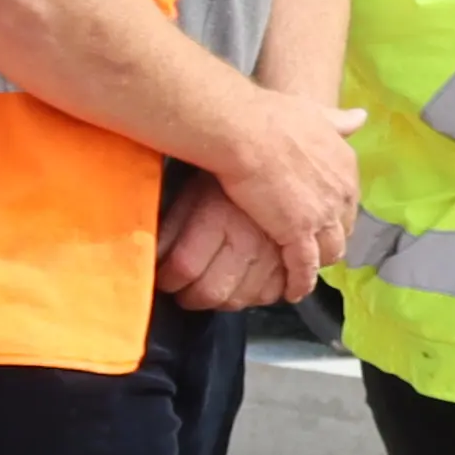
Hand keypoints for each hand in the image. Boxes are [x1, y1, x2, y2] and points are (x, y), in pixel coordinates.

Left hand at [154, 174, 303, 313]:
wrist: (281, 154)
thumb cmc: (231, 170)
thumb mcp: (193, 191)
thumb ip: (172, 225)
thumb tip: (154, 256)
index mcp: (218, 218)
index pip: (183, 268)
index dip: (167, 279)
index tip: (165, 278)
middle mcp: (249, 238)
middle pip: (213, 292)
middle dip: (192, 297)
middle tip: (185, 291)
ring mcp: (277, 249)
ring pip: (244, 298)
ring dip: (224, 300)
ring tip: (215, 287)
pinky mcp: (300, 253)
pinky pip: (275, 291)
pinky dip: (259, 295)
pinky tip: (246, 284)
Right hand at [209, 96, 363, 278]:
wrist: (249, 131)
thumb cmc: (274, 117)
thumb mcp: (317, 114)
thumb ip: (339, 121)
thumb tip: (360, 117)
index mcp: (346, 166)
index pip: (348, 199)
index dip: (336, 212)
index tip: (325, 219)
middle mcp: (342, 193)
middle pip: (343, 227)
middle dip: (332, 239)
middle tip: (318, 250)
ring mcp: (323, 216)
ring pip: (329, 250)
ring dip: (320, 262)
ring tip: (307, 273)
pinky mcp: (298, 233)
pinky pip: (304, 266)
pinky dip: (301, 281)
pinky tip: (294, 291)